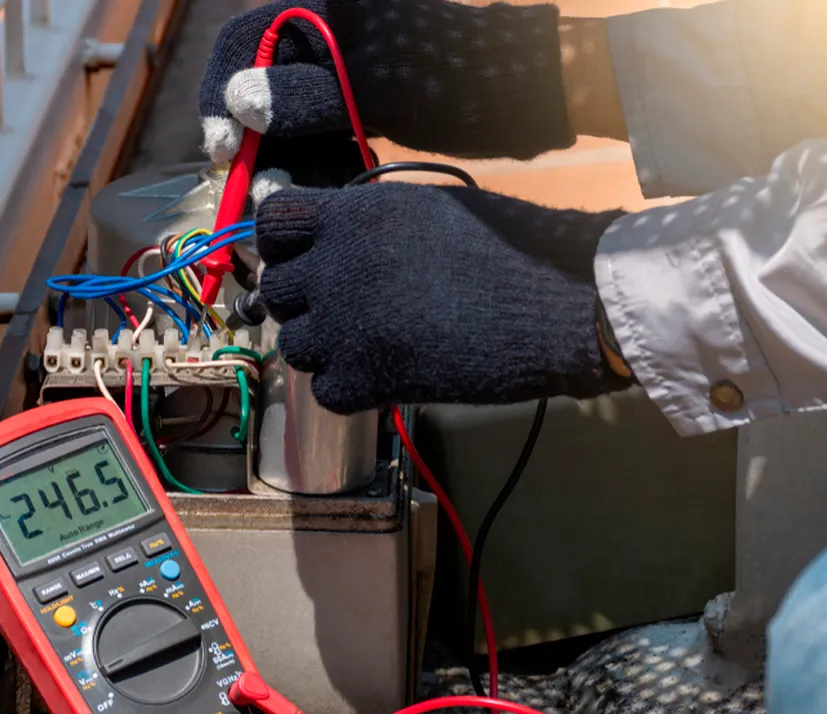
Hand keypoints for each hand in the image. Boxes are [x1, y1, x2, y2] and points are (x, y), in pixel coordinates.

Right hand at [200, 0, 573, 164]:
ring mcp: (341, 74)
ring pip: (288, 122)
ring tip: (293, 196)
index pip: (244, 40)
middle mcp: (324, 36)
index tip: (226, 149)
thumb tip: (241, 104)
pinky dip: (318, 169)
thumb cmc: (460, 81)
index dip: (222, 93)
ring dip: (285, 164)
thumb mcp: (381, 89)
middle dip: (256, 142)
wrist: (530, 98)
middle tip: (258, 190)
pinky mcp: (359, 108)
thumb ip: (308, 97)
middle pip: (259, 87)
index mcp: (327, 9)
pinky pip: (320, 140)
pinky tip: (327, 190)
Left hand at [254, 183, 631, 413]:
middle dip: (304, 302)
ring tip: (368, 345)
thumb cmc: (510, 249)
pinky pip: (323, 390)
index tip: (304, 260)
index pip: (274, 223)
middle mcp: (336, 267)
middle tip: (345, 312)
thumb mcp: (432, 211)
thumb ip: (373, 224)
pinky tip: (382, 377)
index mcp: (353, 216)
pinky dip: (347, 388)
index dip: (283, 245)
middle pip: (276, 290)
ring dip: (323, 348)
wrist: (553, 307)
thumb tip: (338, 240)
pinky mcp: (366, 379)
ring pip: (293, 345)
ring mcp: (345, 326)